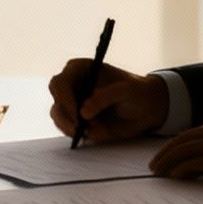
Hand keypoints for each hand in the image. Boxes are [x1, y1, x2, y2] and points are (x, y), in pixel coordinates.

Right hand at [47, 60, 168, 143]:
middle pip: (56, 101)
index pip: (60, 83)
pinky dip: (78, 134)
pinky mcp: (76, 118)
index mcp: (80, 69)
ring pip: (58, 116)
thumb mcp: (127, 90)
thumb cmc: (137, 92)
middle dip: (67, 118)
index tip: (78, 116)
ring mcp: (72, 102)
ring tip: (97, 129)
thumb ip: (106, 97)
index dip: (64, 100)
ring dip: (72, 128)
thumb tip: (83, 112)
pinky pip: (67, 128)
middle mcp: (72, 84)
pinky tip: (95, 131)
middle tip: (82, 130)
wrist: (146, 108)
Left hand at [147, 114, 202, 185]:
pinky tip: (174, 177)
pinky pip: (195, 163)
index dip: (178, 144)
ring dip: (168, 161)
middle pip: (184, 139)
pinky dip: (181, 169)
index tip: (168, 153)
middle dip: (166, 152)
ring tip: (157, 172)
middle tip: (154, 164)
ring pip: (185, 150)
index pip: (195, 132)